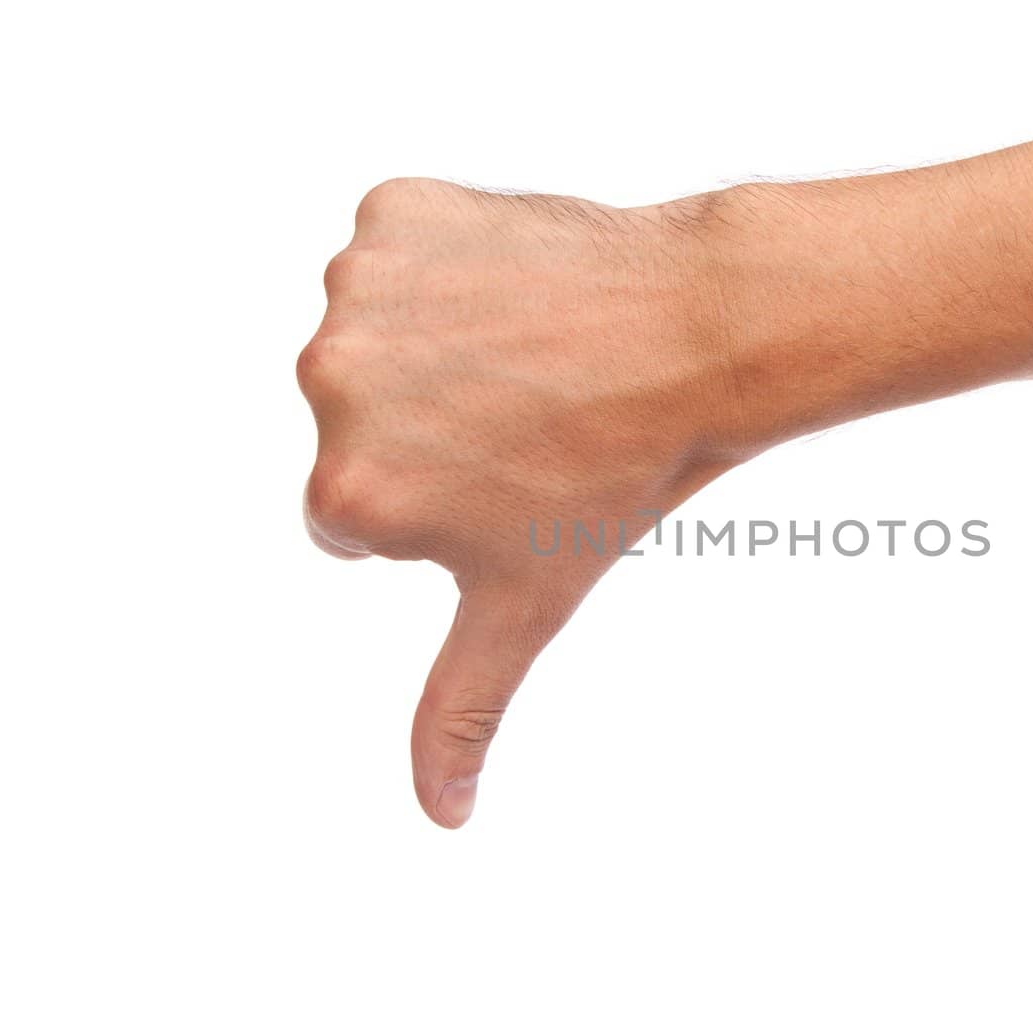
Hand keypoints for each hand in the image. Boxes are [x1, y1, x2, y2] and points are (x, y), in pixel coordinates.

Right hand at [299, 179, 737, 827]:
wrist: (702, 338)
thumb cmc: (622, 477)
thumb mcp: (529, 606)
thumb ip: (462, 709)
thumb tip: (443, 815)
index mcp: (348, 496)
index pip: (354, 521)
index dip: (438, 505)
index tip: (510, 479)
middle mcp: (331, 386)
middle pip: (354, 426)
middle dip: (427, 428)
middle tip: (527, 419)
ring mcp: (359, 292)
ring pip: (374, 340)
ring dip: (436, 347)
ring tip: (529, 357)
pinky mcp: (392, 213)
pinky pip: (397, 252)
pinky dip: (447, 265)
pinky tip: (520, 293)